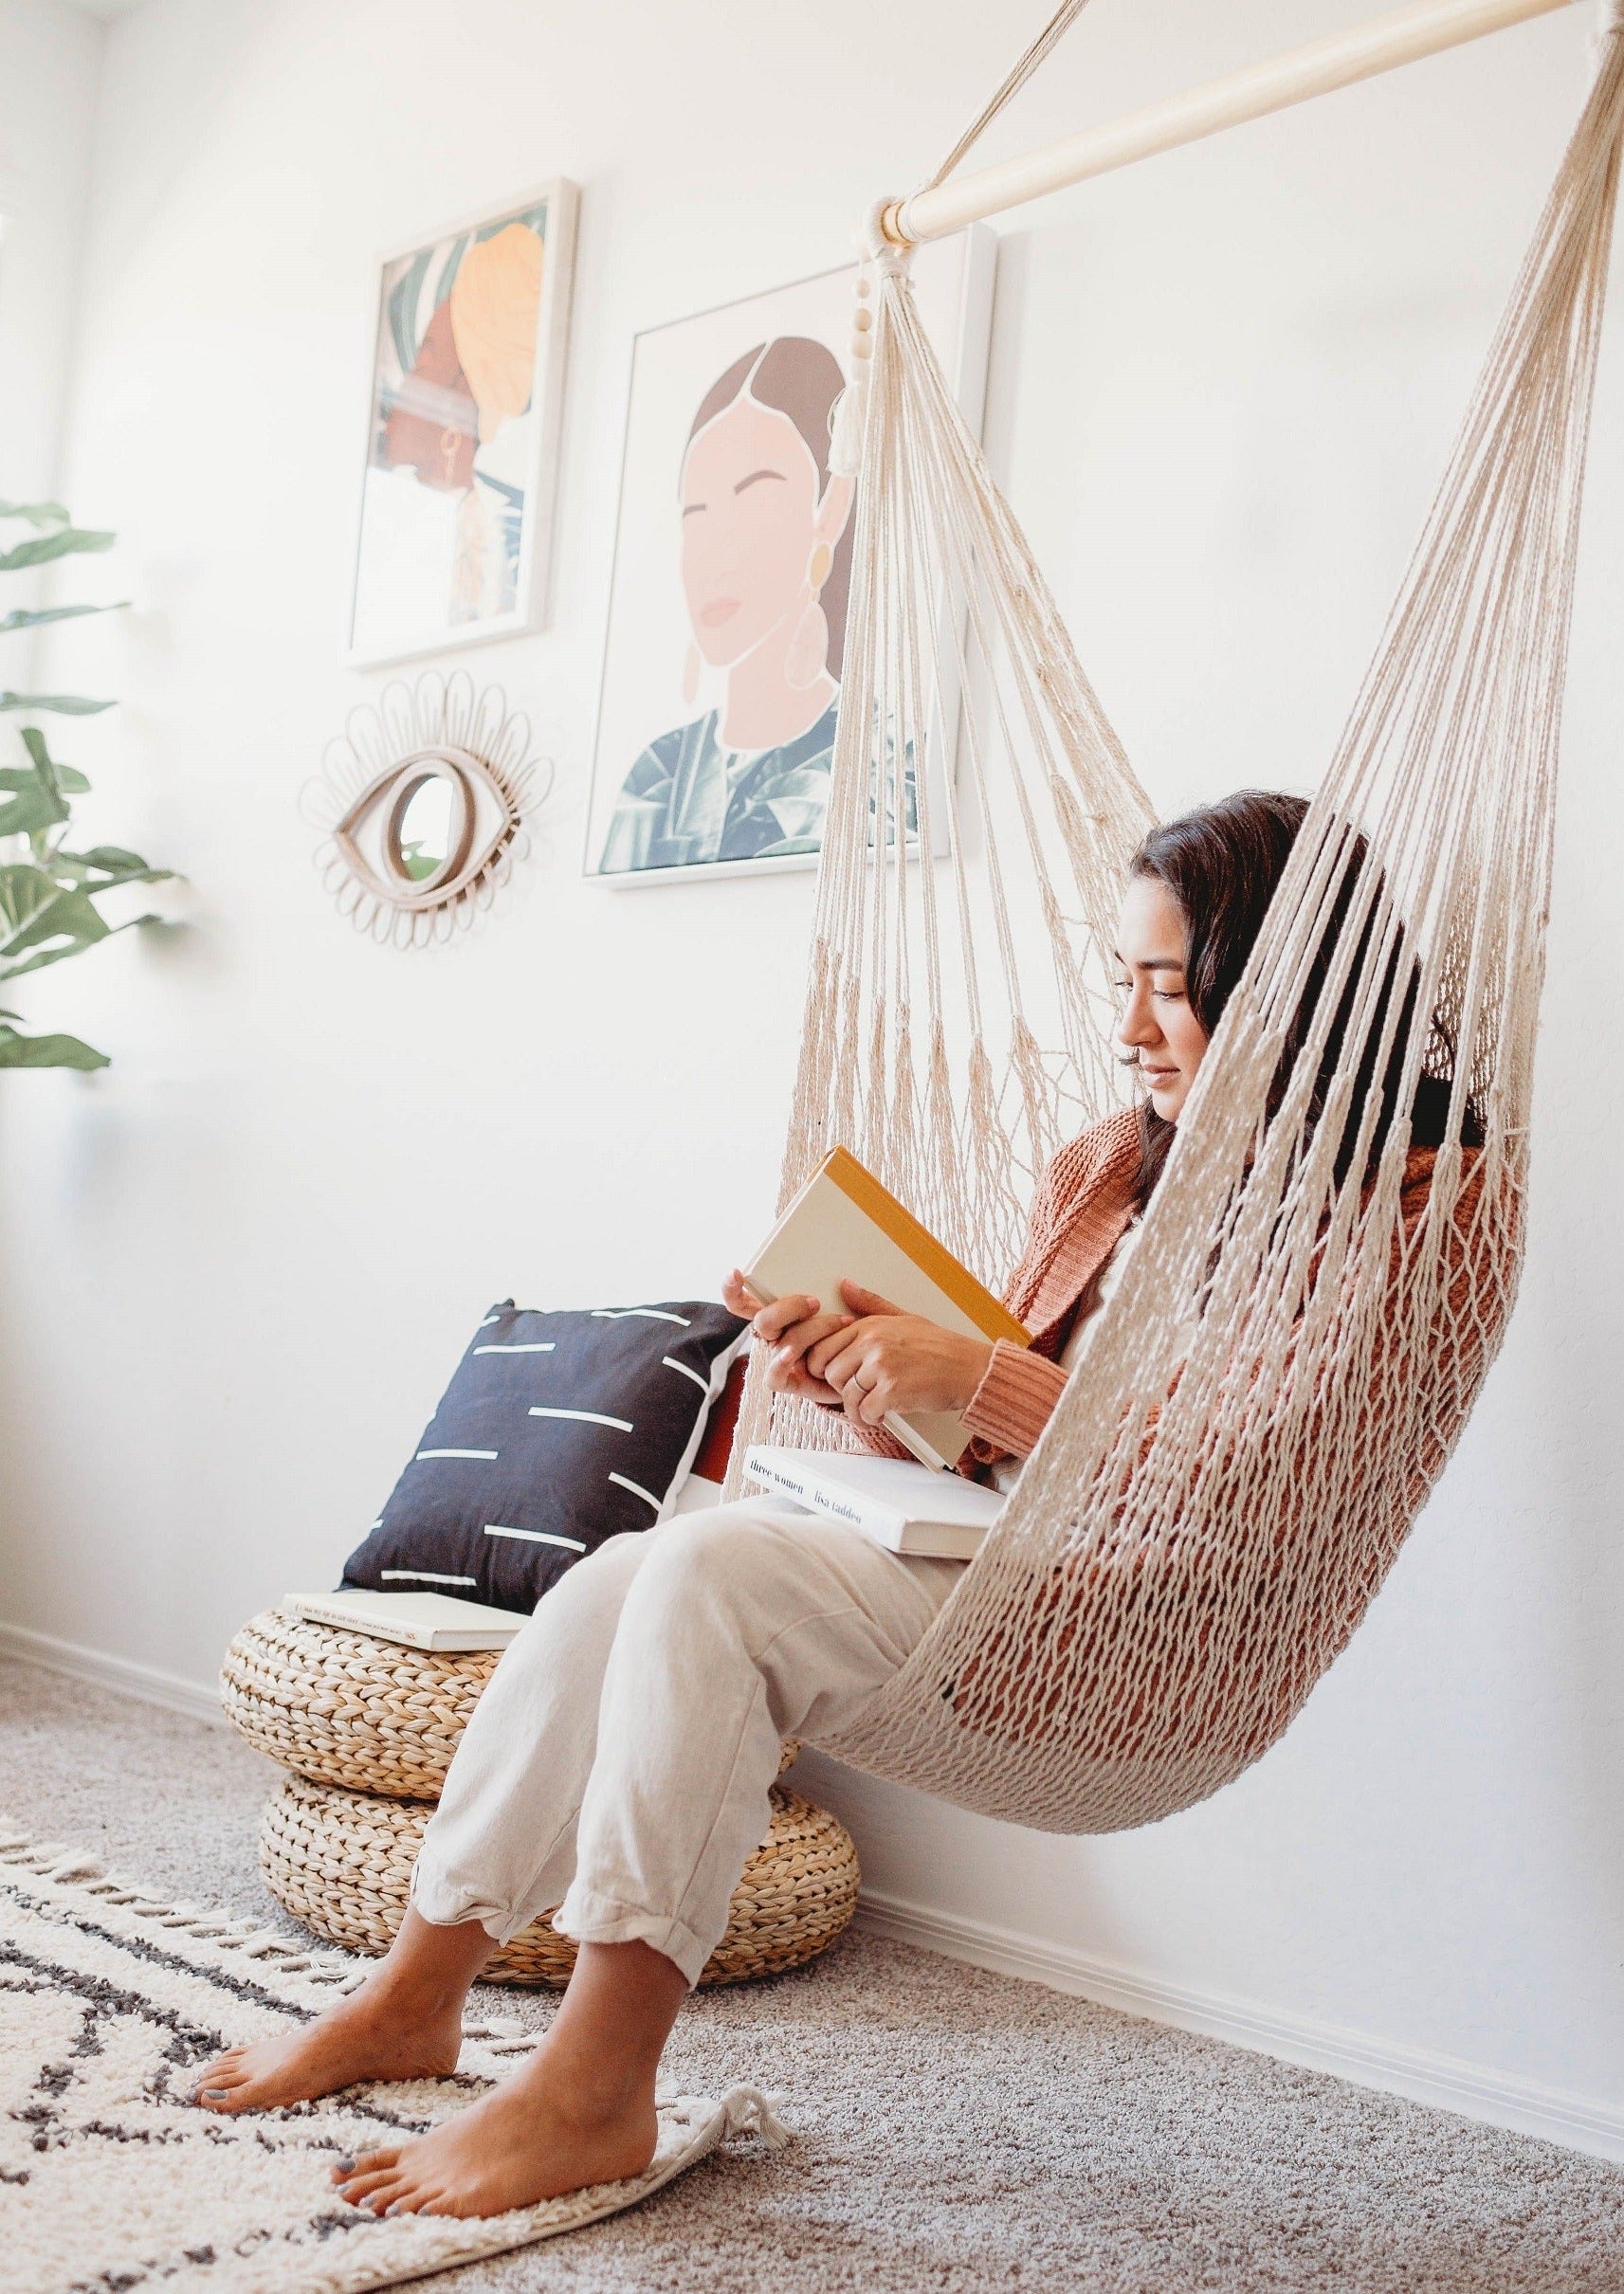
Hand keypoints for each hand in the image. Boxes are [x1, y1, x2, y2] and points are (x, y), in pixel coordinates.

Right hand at [721, 1269, 854, 1405]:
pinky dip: (779, 1364)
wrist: (872, 1376)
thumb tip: (847, 1282)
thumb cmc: (860, 1340)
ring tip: (840, 1323)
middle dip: (786, 1308)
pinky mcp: (791, 1382)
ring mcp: (782, 1360)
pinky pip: (773, 1377)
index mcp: (782, 1316)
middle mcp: (777, 1337)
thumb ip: (856, 1299)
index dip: (733, 1289)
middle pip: (762, 1320)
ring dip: (809, 1331)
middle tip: (815, 1302)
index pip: (746, 1302)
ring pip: (778, 1342)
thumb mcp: (861, 1314)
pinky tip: (792, 1355)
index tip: (736, 1272)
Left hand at [806, 1282, 994, 1428]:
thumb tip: (845, 1286)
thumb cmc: (940, 1346)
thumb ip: (870, 1304)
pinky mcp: (892, 1391)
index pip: (823, 1348)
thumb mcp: (903, 1317)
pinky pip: (864, 1411)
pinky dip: (871, 1418)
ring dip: (856, 1409)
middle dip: (842, 1389)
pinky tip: (882, 1415)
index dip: (826, 1368)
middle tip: (859, 1394)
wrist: (969, 1368)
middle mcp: (873, 1342)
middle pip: (831, 1373)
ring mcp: (882, 1366)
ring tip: (871, 1408)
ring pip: (846, 1396)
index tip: (840, 1377)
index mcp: (871, 1325)